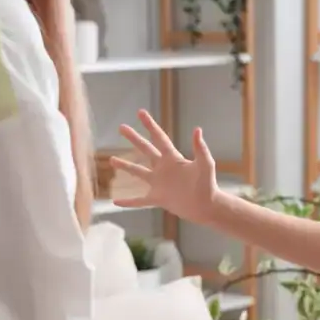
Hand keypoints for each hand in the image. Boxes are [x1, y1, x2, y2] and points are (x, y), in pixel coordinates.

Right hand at [110, 109, 218, 223]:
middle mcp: (163, 168)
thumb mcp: (205, 165)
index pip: (159, 138)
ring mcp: (159, 183)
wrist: (207, 207)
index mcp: (173, 158)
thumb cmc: (208, 185)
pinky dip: (128, 201)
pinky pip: (139, 201)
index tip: (140, 112)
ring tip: (111, 159)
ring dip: (125, 166)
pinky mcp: (158, 198)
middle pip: (145, 149)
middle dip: (133, 138)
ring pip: (138, 172)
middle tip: (121, 127)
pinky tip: (116, 201)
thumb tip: (197, 129)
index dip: (150, 125)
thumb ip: (200, 149)